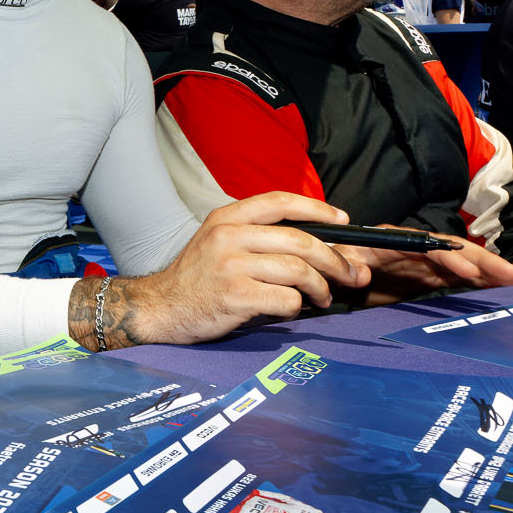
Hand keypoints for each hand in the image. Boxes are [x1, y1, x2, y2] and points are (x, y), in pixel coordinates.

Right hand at [94, 192, 367, 346]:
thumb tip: (317, 243)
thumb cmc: (198, 276)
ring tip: (323, 296)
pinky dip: (297, 307)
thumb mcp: (219, 241)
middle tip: (351, 273)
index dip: (318, 209)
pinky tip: (292, 309)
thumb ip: (258, 235)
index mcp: (227, 217)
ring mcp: (231, 267)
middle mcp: (228, 237)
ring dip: (320, 287)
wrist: (161, 306)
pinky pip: (286, 300)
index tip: (344, 221)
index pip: (281, 202)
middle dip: (335, 259)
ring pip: (298, 272)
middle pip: (300, 241)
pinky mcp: (235, 298)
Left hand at [342, 228, 512, 299]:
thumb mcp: (339, 258)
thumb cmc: (336, 258)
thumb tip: (364, 273)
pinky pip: (458, 279)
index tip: (471, 274)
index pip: (430, 247)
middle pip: (455, 252)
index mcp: (396, 240)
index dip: (452, 259)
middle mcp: (416, 248)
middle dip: (486, 264)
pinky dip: (479, 284)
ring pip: (463, 265)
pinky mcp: (428, 277)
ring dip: (490, 273)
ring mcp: (424, 262)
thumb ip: (350, 263)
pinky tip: (499, 290)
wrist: (334, 268)